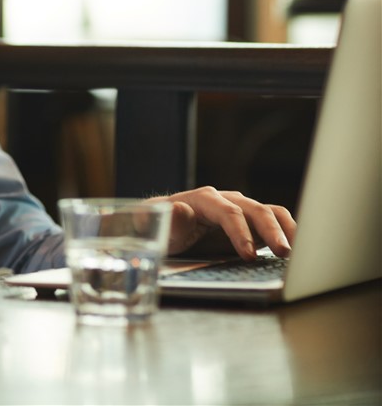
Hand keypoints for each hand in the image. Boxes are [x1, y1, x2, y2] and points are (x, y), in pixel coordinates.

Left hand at [146, 187, 296, 259]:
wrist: (163, 225)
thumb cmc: (160, 226)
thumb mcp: (157, 226)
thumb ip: (168, 221)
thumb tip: (180, 210)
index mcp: (204, 199)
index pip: (228, 212)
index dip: (240, 233)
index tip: (248, 255)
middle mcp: (226, 200)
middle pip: (255, 210)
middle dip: (271, 231)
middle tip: (284, 253)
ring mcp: (241, 210)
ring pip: (270, 213)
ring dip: (286, 230)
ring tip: (296, 252)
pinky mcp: (250, 222)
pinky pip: (275, 221)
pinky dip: (288, 232)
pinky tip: (297, 250)